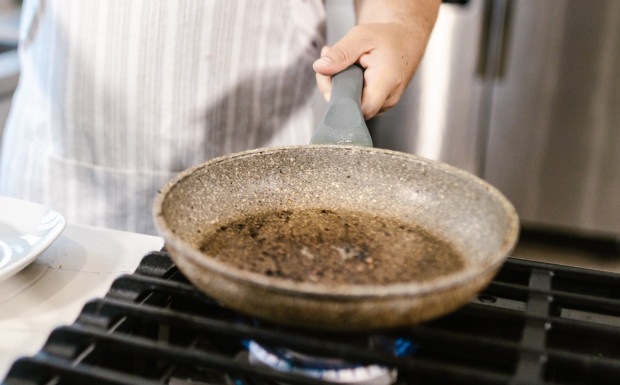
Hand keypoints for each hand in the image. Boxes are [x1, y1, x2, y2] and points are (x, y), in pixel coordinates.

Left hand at [313, 0, 439, 119]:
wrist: (406, 41)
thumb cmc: (387, 38)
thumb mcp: (361, 36)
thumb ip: (340, 53)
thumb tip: (320, 68)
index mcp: (387, 81)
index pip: (361, 109)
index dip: (339, 100)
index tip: (330, 78)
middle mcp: (389, 98)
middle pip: (352, 109)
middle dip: (333, 89)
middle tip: (330, 63)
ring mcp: (384, 104)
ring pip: (352, 107)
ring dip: (339, 88)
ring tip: (342, 64)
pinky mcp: (379, 105)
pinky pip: (357, 104)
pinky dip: (347, 90)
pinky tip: (349, 74)